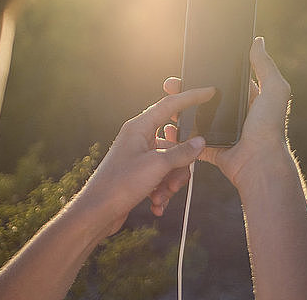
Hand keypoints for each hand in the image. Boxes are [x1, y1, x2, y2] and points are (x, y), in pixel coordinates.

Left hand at [84, 86, 215, 233]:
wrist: (96, 213)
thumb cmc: (119, 184)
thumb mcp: (157, 166)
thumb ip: (182, 152)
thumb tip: (200, 142)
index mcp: (139, 127)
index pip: (170, 105)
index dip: (191, 97)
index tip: (209, 92)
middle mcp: (138, 138)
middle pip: (174, 142)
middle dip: (180, 164)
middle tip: (175, 180)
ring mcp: (138, 156)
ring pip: (170, 163)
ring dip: (170, 182)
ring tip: (161, 196)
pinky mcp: (138, 174)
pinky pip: (160, 177)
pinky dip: (161, 191)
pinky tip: (156, 204)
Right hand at [163, 37, 291, 191]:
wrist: (258, 164)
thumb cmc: (268, 127)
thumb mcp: (273, 90)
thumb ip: (265, 66)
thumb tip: (258, 41)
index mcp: (249, 100)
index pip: (224, 82)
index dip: (207, 74)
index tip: (190, 66)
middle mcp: (235, 116)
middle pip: (205, 99)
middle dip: (186, 91)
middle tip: (170, 85)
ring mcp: (222, 133)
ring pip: (196, 119)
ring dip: (180, 112)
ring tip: (165, 104)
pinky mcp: (212, 149)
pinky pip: (192, 142)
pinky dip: (180, 137)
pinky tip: (169, 128)